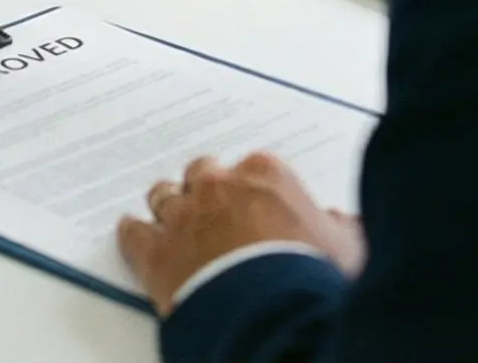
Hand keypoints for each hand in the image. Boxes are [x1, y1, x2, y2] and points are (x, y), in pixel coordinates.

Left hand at [116, 153, 365, 315]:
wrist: (271, 311)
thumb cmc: (308, 274)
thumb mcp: (344, 246)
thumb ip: (340, 228)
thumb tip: (344, 223)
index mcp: (266, 173)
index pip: (249, 166)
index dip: (248, 187)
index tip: (250, 199)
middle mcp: (219, 186)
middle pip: (201, 173)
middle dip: (205, 189)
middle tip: (211, 207)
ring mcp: (183, 216)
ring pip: (163, 196)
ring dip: (168, 207)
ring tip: (171, 218)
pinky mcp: (155, 251)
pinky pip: (132, 233)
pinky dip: (133, 233)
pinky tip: (132, 233)